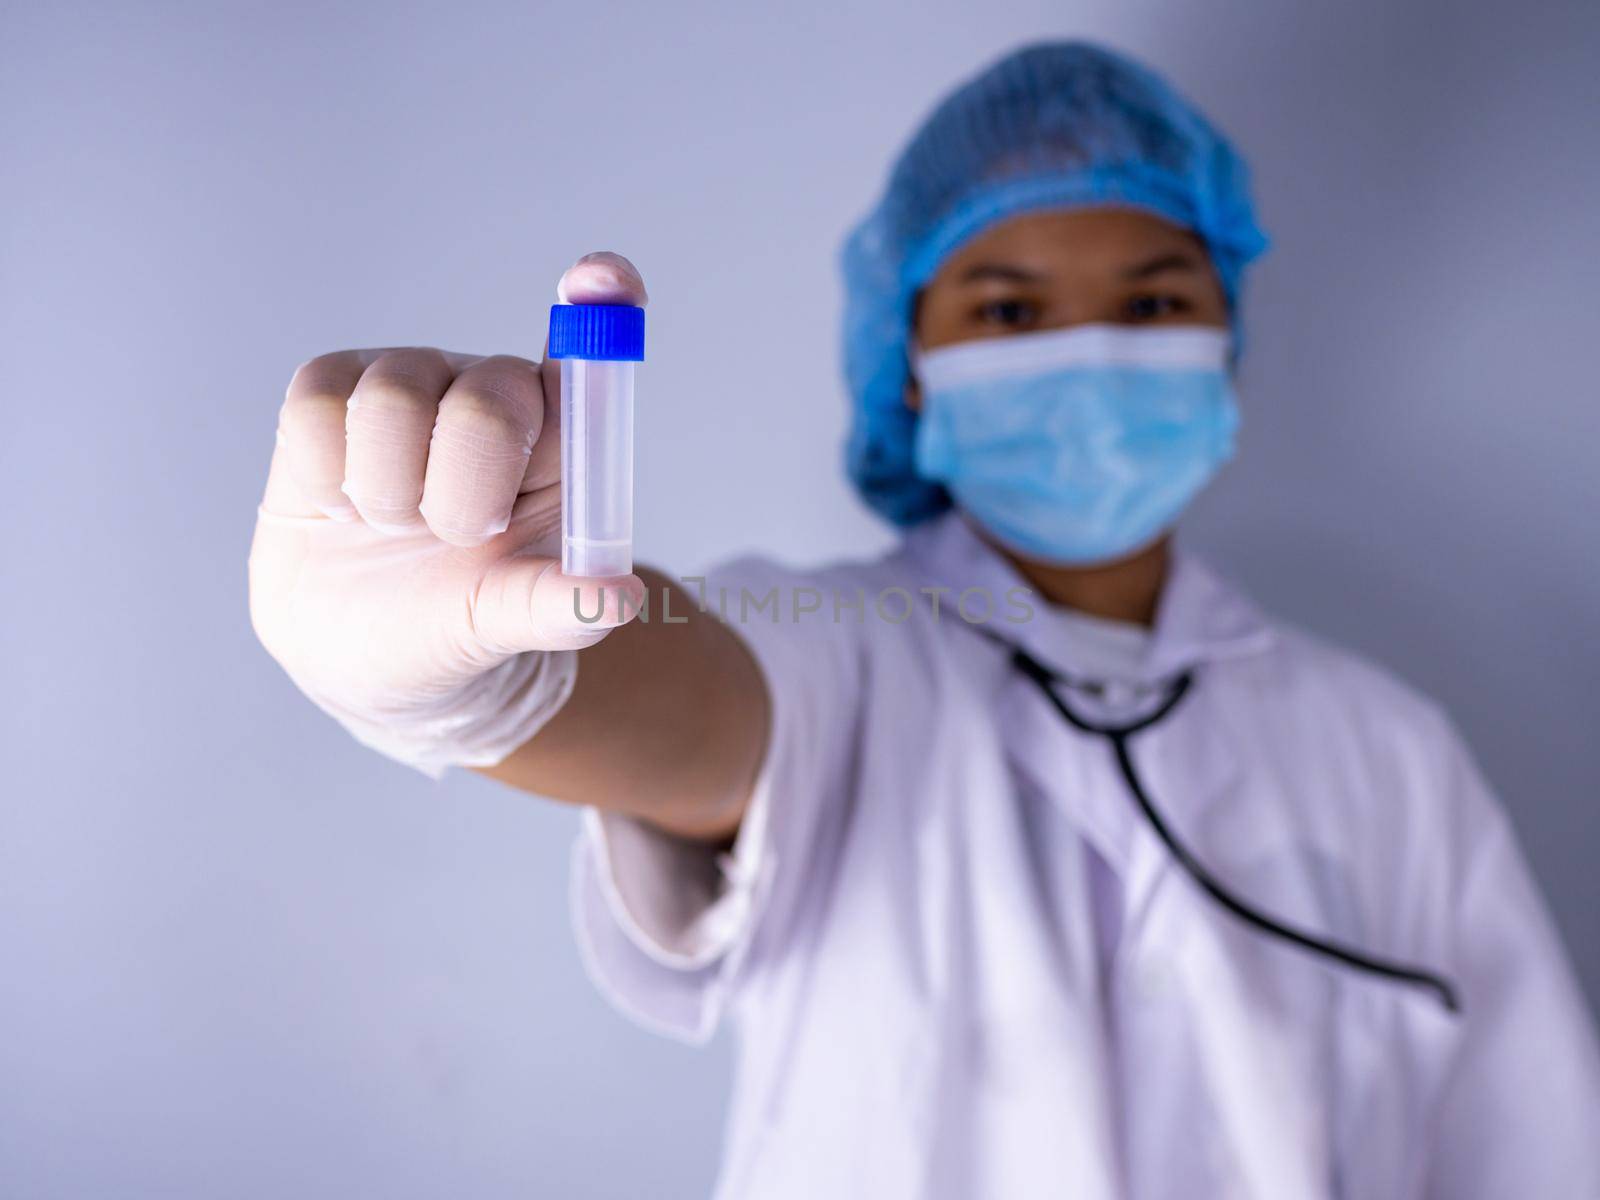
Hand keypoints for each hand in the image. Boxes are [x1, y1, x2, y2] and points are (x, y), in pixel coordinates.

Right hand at [248, 252, 648, 772]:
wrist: (362, 656)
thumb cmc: (456, 628)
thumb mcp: (511, 629)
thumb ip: (560, 607)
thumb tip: (619, 597)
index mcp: (558, 444)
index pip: (587, 363)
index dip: (600, 311)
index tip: (603, 278)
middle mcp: (490, 395)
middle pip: (490, 397)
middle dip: (466, 492)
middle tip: (456, 537)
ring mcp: (409, 386)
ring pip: (395, 400)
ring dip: (390, 495)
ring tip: (395, 529)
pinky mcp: (329, 392)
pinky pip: (320, 405)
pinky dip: (327, 477)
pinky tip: (340, 505)